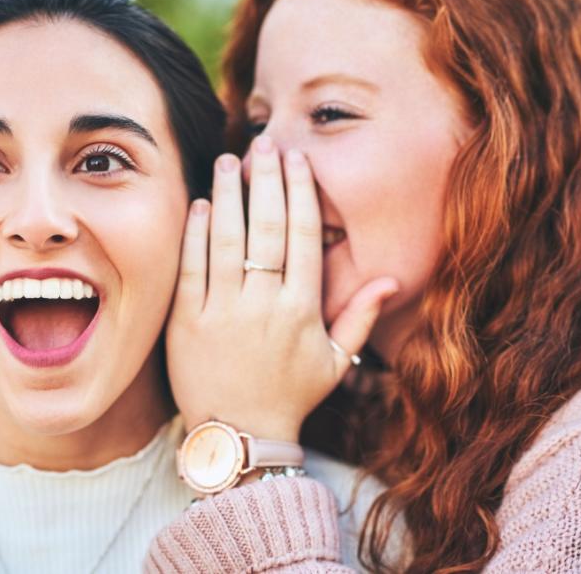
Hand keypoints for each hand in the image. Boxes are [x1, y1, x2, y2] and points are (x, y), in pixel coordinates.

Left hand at [166, 136, 398, 442]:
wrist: (240, 436)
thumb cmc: (290, 396)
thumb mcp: (334, 362)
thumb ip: (360, 317)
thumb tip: (392, 280)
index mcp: (302, 309)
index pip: (304, 236)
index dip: (300, 192)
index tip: (296, 159)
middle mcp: (265, 304)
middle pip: (268, 227)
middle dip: (266, 179)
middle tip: (263, 143)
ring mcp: (223, 312)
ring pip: (227, 240)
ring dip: (228, 195)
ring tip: (228, 161)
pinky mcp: (187, 322)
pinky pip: (192, 268)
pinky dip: (196, 233)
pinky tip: (199, 204)